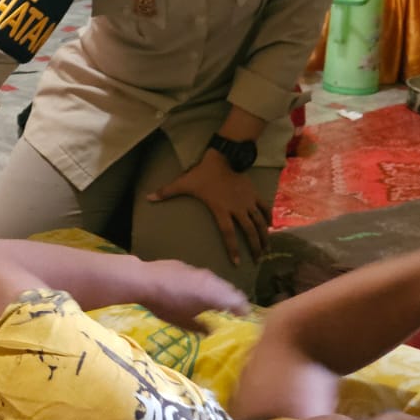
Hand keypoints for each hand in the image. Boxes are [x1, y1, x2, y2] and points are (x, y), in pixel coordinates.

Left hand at [137, 258, 252, 331]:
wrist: (144, 280)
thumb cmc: (166, 305)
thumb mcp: (185, 322)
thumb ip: (202, 328)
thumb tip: (213, 333)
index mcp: (215, 294)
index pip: (239, 302)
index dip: (245, 312)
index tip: (245, 321)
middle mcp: (212, 280)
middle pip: (231, 290)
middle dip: (234, 302)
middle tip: (234, 315)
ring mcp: (199, 271)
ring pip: (217, 282)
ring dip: (220, 293)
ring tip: (216, 305)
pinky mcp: (187, 266)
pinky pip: (203, 277)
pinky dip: (206, 286)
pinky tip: (196, 293)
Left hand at [147, 150, 270, 266]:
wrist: (224, 156)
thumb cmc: (203, 173)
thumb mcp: (184, 183)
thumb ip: (166, 192)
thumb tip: (148, 197)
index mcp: (221, 210)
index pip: (228, 234)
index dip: (233, 249)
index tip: (237, 263)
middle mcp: (238, 209)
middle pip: (249, 232)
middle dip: (255, 247)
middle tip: (258, 261)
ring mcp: (248, 202)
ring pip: (260, 222)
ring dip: (265, 237)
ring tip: (267, 250)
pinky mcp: (254, 194)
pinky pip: (265, 208)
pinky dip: (269, 218)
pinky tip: (272, 227)